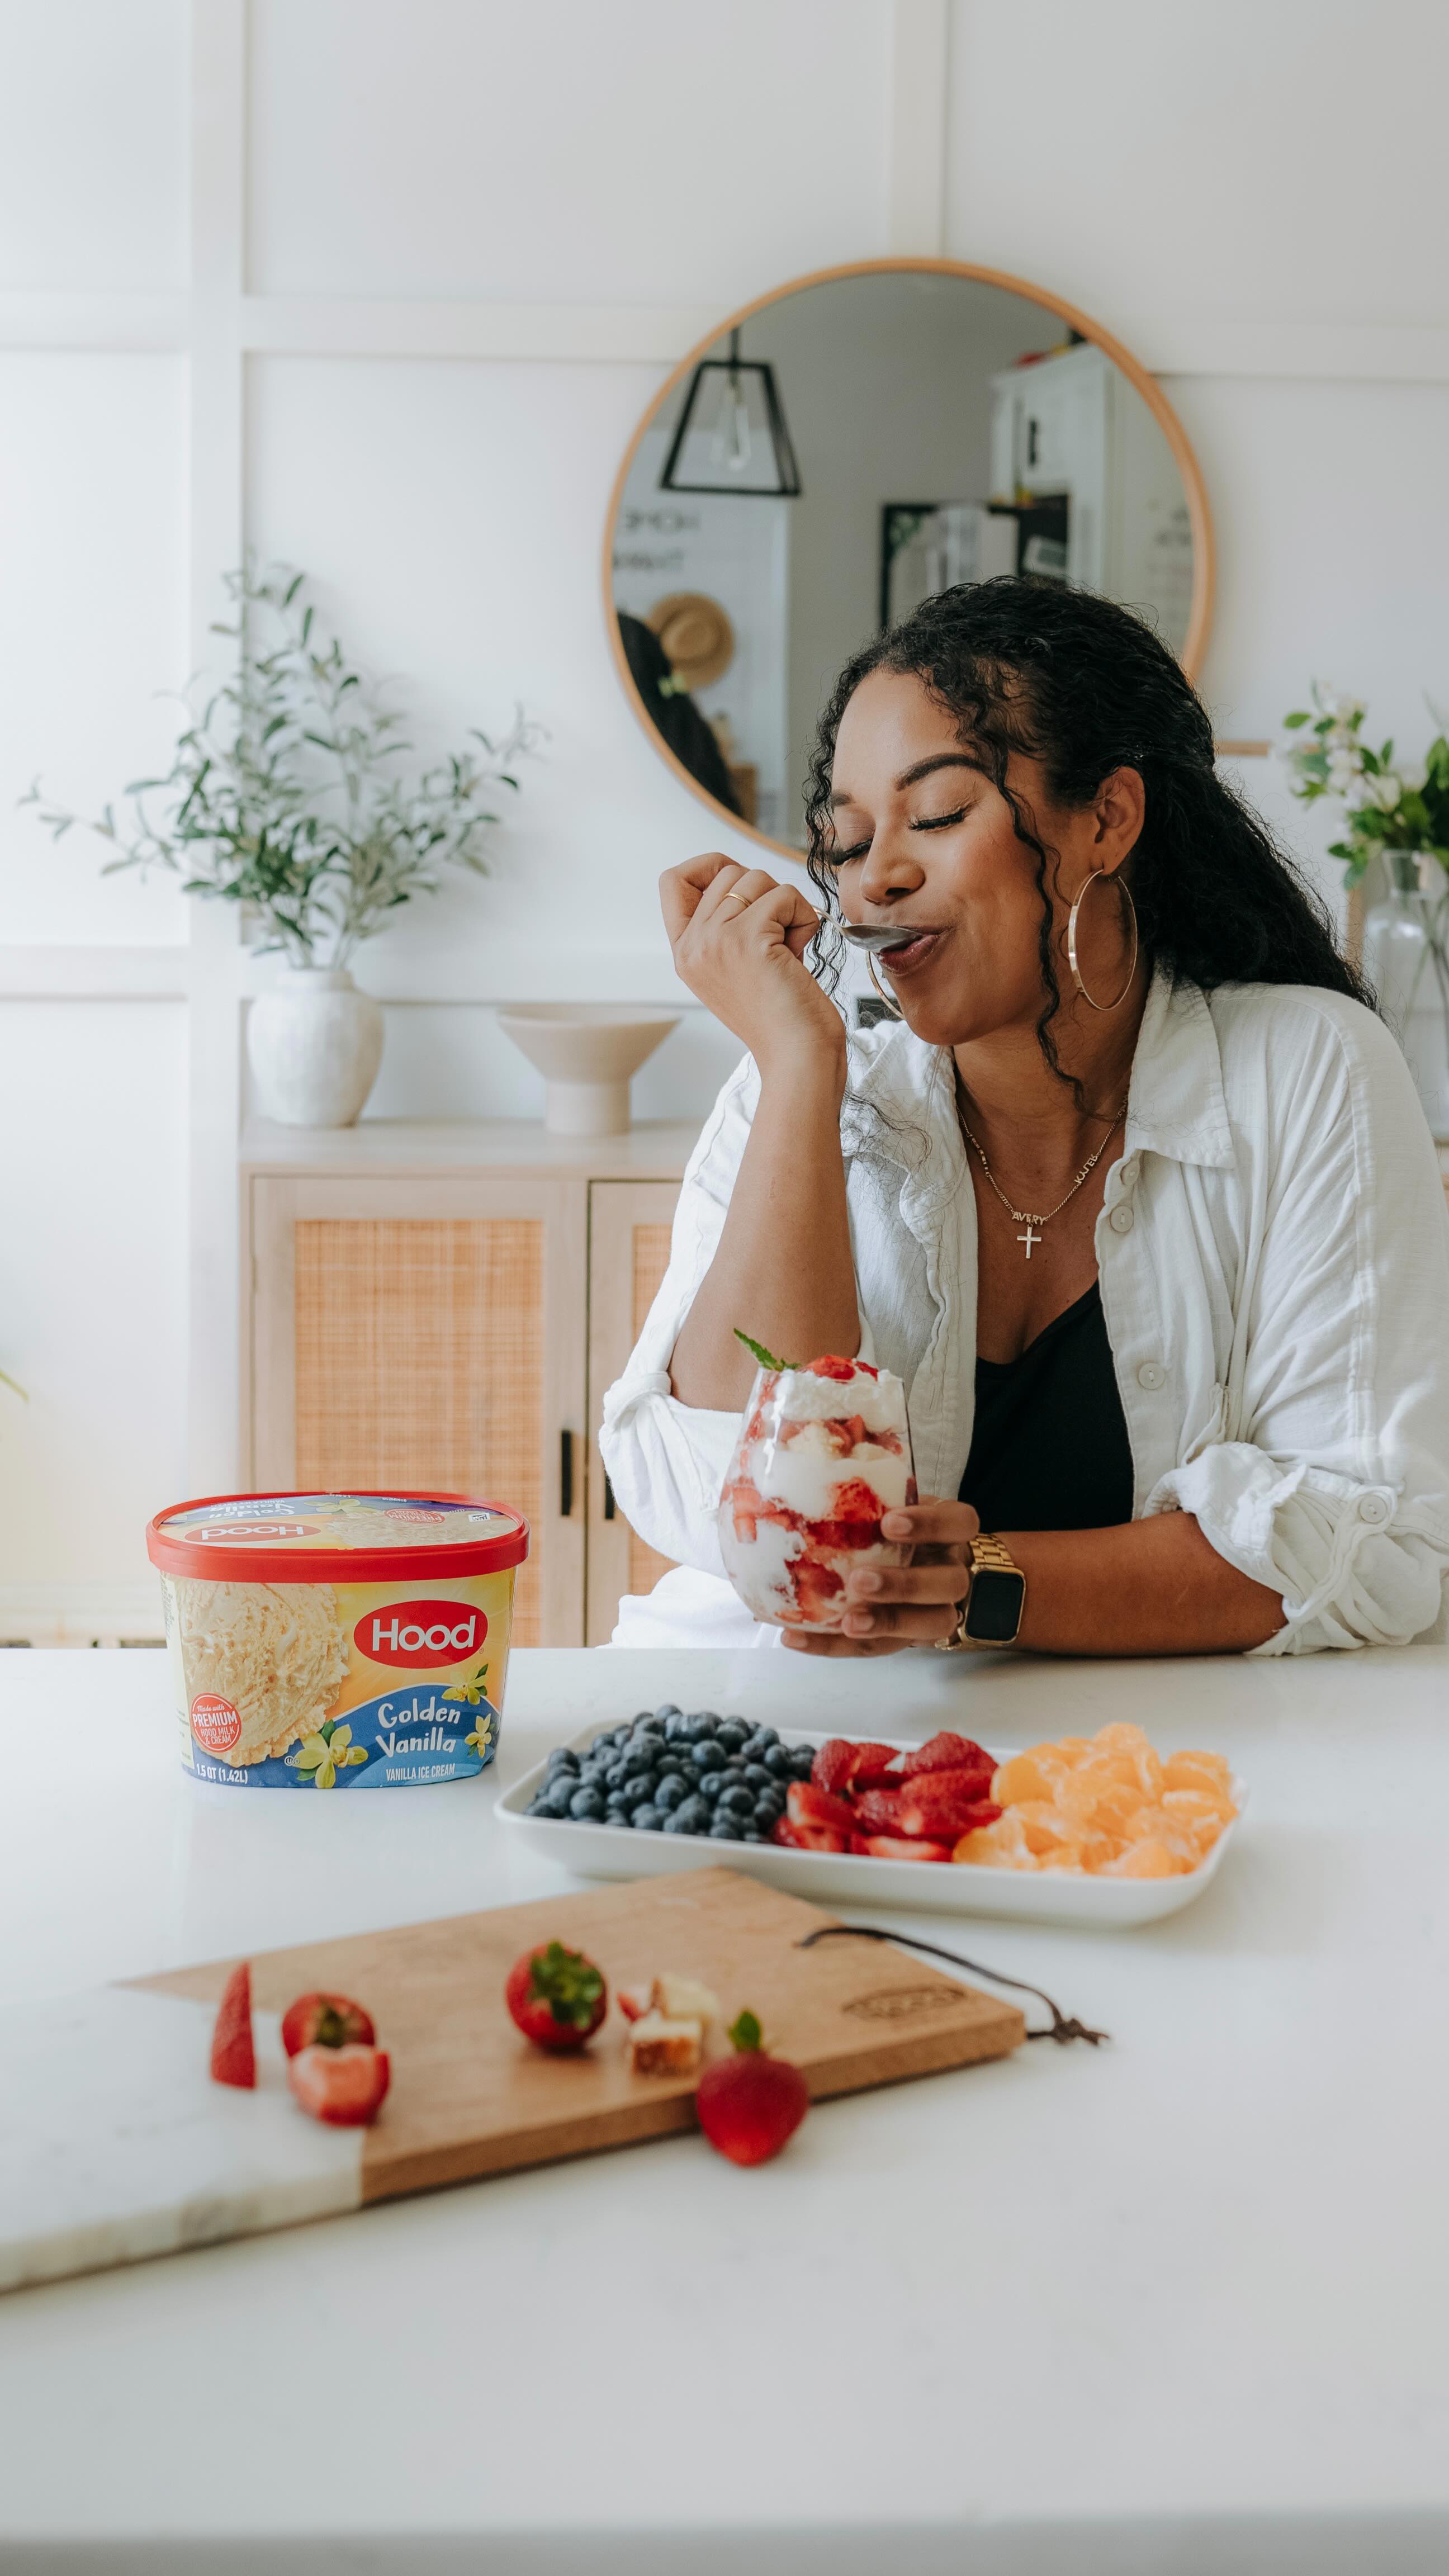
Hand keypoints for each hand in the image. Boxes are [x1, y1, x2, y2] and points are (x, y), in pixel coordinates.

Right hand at [660, 853, 844, 1081]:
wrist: (796, 1057)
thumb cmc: (779, 1016)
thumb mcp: (737, 966)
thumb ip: (727, 926)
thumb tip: (744, 877)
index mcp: (684, 952)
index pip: (672, 880)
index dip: (708, 866)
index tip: (743, 885)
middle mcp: (692, 945)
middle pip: (727, 872)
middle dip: (764, 893)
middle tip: (777, 936)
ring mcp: (715, 940)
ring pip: (757, 878)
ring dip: (786, 906)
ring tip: (788, 949)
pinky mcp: (747, 939)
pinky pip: (785, 895)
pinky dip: (803, 918)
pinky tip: (799, 953)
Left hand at [780, 1497, 979, 1657]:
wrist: (913, 1571)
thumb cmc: (892, 1529)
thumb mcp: (890, 1505)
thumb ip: (863, 1494)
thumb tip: (800, 1466)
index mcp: (949, 1532)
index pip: (959, 1522)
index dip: (930, 1524)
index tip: (888, 1523)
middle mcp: (951, 1570)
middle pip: (950, 1583)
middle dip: (906, 1584)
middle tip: (860, 1580)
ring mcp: (937, 1608)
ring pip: (932, 1622)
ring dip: (887, 1623)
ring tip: (846, 1621)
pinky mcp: (908, 1639)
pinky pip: (882, 1647)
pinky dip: (837, 1646)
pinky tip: (797, 1638)